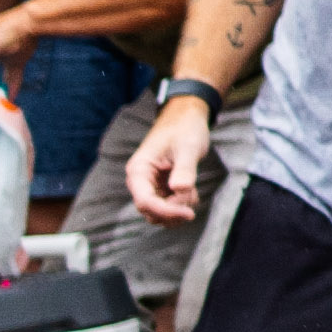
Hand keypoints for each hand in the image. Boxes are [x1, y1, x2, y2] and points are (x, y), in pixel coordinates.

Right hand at [123, 88, 215, 231]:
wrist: (186, 118)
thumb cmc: (184, 128)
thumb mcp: (188, 148)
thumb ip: (184, 170)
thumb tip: (181, 190)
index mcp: (139, 170)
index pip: (145, 202)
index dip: (166, 211)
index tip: (189, 214)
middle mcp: (140, 181)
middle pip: (150, 211)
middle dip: (172, 212)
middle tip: (193, 199)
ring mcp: (149, 185)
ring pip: (159, 212)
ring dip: (177, 209)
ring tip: (193, 192)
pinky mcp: (160, 187)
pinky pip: (167, 206)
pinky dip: (181, 204)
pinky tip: (191, 191)